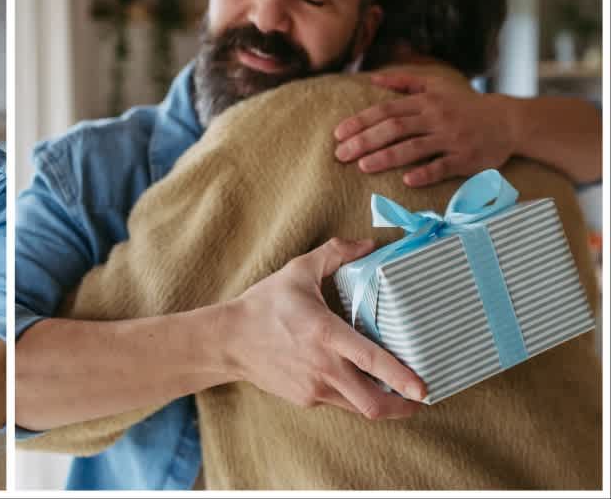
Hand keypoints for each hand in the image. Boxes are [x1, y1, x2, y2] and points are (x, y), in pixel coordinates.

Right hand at [227, 238, 426, 418]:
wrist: (228, 340)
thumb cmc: (264, 305)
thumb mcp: (298, 271)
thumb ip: (335, 254)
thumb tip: (367, 245)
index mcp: (325, 334)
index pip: (371, 360)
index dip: (401, 377)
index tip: (424, 389)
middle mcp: (322, 366)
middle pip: (371, 403)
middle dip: (400, 407)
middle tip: (418, 399)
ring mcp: (313, 387)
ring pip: (358, 408)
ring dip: (380, 404)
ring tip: (393, 394)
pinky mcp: (304, 399)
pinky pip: (337, 401)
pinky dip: (351, 394)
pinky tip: (351, 380)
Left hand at [333, 72, 516, 186]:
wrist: (509, 120)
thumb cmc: (465, 105)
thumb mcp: (437, 86)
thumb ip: (404, 82)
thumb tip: (372, 79)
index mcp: (425, 102)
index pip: (386, 110)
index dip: (360, 122)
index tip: (338, 134)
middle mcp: (436, 118)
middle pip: (394, 128)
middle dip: (365, 141)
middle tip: (340, 155)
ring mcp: (451, 138)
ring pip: (414, 148)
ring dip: (387, 157)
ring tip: (363, 166)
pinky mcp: (466, 158)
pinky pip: (444, 166)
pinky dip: (426, 173)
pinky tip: (407, 181)